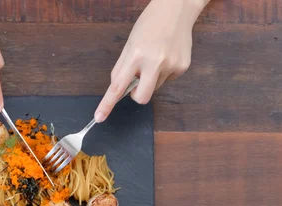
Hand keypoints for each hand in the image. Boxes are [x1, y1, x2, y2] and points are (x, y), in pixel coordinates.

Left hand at [95, 0, 205, 121]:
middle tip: (137, 80)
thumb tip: (118, 90)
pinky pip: (167, 80)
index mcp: (136, 55)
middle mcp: (155, 62)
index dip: (107, 104)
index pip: (118, 86)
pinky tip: (167, 55)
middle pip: (141, 98)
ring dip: (151, 79)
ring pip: (154, 88)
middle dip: (137, 95)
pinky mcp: (183, 67)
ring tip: (155, 58)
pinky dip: (163, 72)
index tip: (99, 117)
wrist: (177, 8)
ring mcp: (171, 66)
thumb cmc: (150, 25)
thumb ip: (122, 68)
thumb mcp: (130, 44)